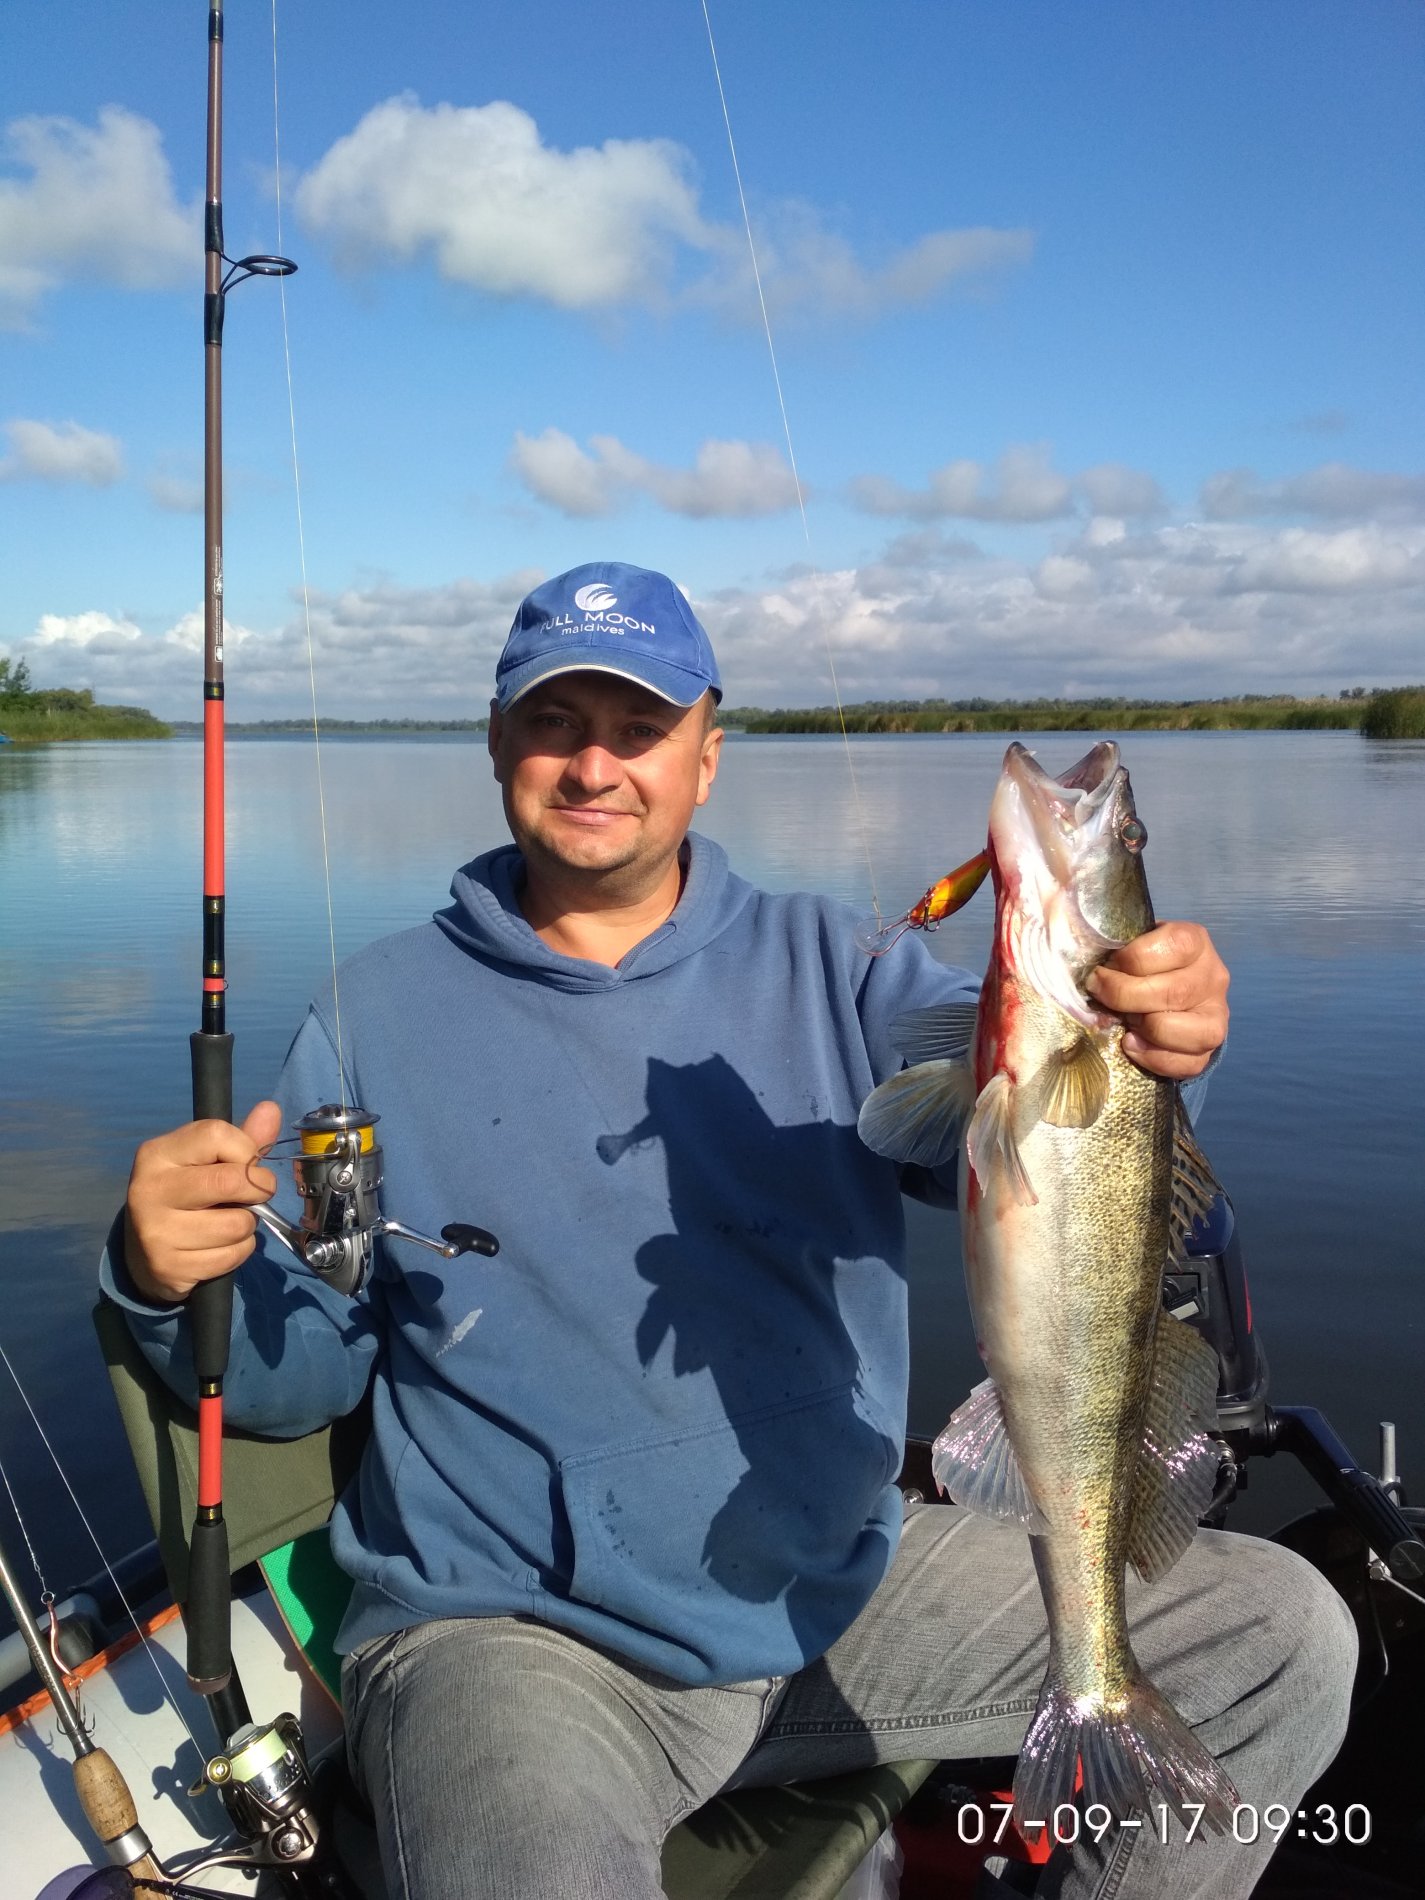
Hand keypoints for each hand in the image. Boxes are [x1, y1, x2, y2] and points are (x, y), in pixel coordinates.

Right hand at [123, 1101, 282, 1302]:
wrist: (143, 1254)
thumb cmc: (184, 1196)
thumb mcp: (204, 1161)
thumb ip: (240, 1139)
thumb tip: (270, 1110)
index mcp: (156, 1153)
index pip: (217, 1134)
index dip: (247, 1150)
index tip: (247, 1163)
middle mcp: (149, 1189)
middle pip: (232, 1181)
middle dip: (259, 1189)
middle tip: (254, 1195)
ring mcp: (156, 1231)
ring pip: (238, 1224)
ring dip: (248, 1225)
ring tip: (227, 1221)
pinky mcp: (169, 1266)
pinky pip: (232, 1255)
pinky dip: (238, 1251)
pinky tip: (218, 1246)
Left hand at [1087, 922, 1228, 1080]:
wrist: (1172, 995)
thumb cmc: (1142, 964)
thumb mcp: (1132, 942)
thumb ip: (1110, 941)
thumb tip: (1061, 930)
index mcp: (1194, 941)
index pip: (1173, 945)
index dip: (1131, 959)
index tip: (1104, 967)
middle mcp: (1213, 976)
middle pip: (1172, 992)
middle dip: (1124, 997)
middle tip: (1101, 996)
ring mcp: (1217, 1014)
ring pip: (1181, 1029)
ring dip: (1142, 1029)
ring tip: (1125, 1021)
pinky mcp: (1211, 1047)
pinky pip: (1187, 1063)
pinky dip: (1152, 1058)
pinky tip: (1132, 1044)